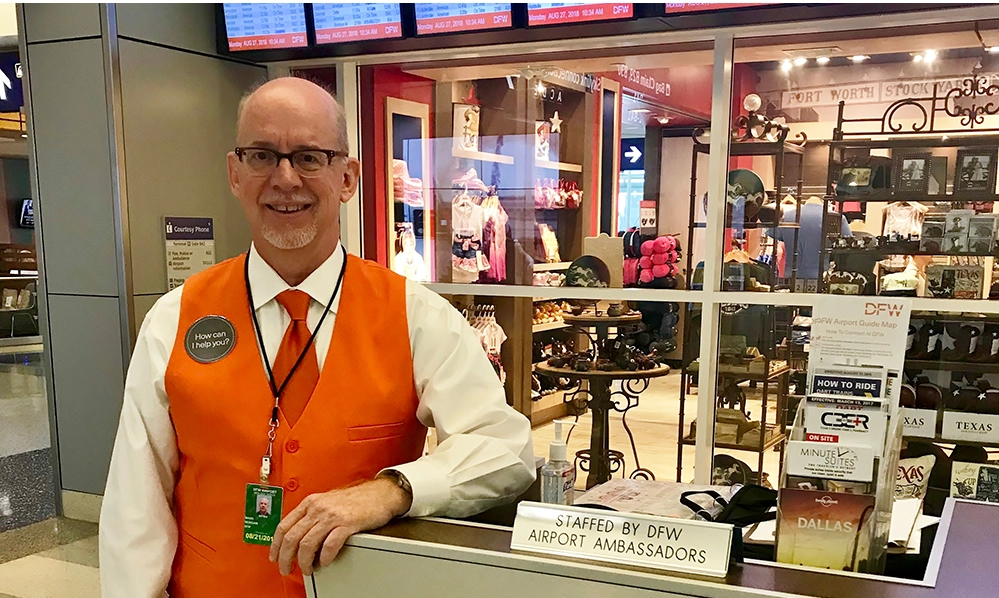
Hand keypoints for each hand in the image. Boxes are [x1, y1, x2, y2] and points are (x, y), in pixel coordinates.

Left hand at [269, 477, 411, 575]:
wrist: (381, 493)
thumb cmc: (357, 500)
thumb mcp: (328, 502)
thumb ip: (313, 515)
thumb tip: (299, 536)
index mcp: (310, 502)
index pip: (284, 525)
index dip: (276, 545)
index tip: (275, 557)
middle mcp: (318, 508)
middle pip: (292, 537)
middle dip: (286, 558)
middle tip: (287, 569)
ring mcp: (332, 515)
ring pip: (307, 543)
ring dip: (304, 561)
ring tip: (308, 569)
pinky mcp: (347, 523)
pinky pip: (330, 544)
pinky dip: (324, 557)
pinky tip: (325, 562)